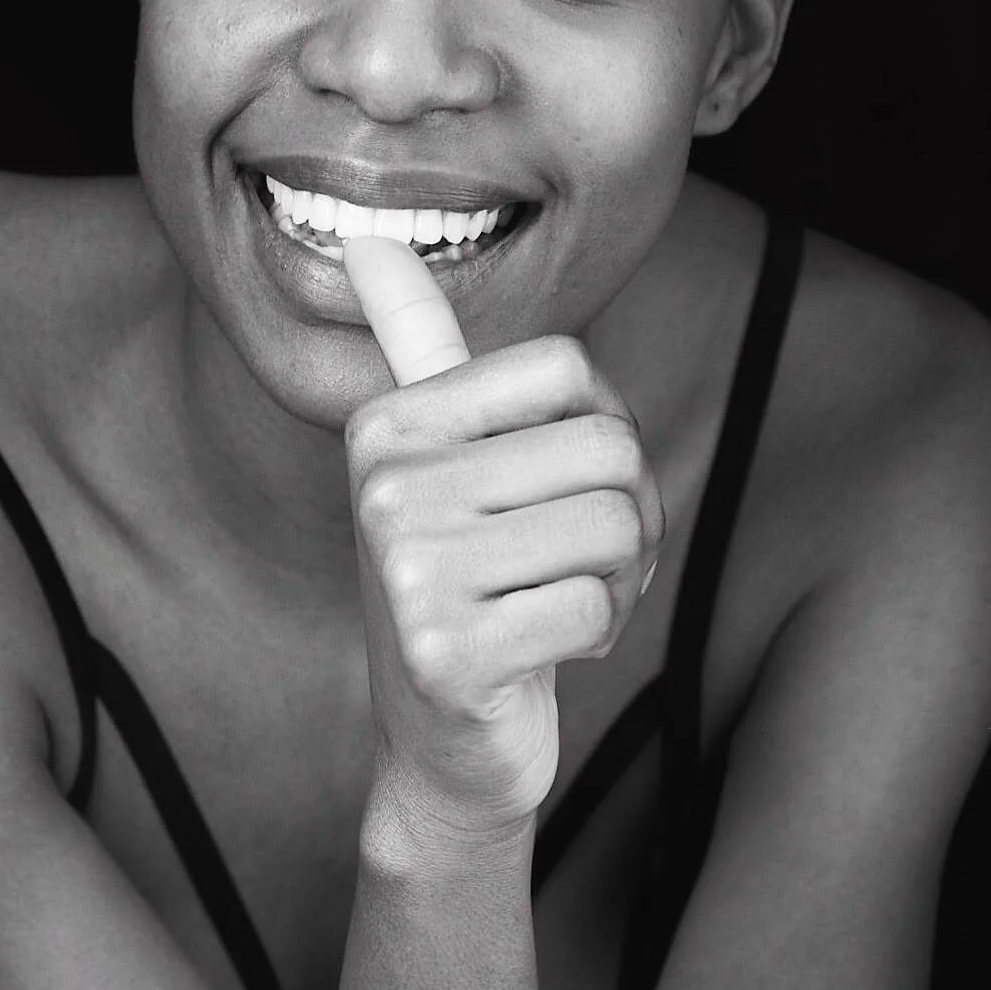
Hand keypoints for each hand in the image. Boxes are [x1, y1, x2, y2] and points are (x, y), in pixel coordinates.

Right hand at [342, 237, 663, 839]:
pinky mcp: (446, 655)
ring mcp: (408, 571)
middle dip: (623, 518)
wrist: (442, 748)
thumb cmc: (468, 590)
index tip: (553, 488)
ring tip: (555, 606)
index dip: (598, 432)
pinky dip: (593, 638)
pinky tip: (537, 656)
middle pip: (609, 447)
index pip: (570, 368)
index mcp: (388, 425)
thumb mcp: (442, 463)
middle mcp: (385, 487)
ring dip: (614, 580)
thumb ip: (414, 351)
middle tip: (569, 567)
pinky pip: (596, 608)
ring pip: (615, 525)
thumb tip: (367, 242)